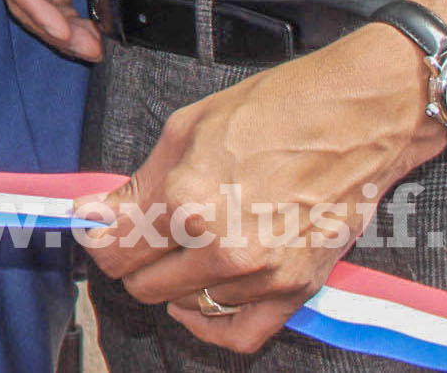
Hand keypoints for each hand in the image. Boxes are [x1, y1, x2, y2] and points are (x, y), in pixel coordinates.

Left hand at [76, 26, 443, 353]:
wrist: (356, 120)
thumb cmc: (272, 111)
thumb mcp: (183, 131)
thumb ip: (136, 186)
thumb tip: (90, 216)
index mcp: (187, 201)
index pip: (113, 251)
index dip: (98, 239)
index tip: (100, 228)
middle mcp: (223, 248)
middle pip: (144, 285)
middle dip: (132, 260)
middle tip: (138, 235)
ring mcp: (263, 274)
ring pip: (186, 305)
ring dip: (172, 283)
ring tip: (178, 248)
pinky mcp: (297, 288)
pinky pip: (240, 334)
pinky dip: (210, 324)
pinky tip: (196, 302)